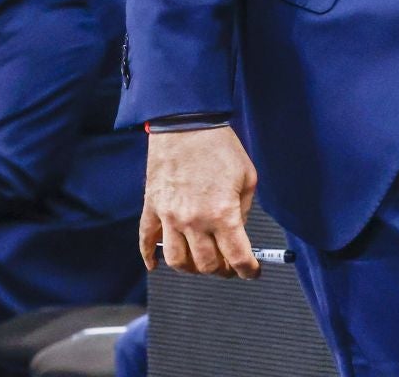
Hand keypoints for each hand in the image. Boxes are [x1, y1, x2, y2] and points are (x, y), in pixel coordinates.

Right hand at [141, 127, 259, 278]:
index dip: (248, 270)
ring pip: (177, 261)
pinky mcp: (151, 209)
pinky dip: (149, 257)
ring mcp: (169, 218)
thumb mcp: (248, 178)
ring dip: (191, 269)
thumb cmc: (220, 148)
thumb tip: (238, 231)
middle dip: (222, 270)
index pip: (237, 256)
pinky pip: (146, 241)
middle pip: (207, 264)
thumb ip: (244, 210)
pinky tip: (155, 265)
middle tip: (230, 267)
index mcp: (223, 214)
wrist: (186, 125)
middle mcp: (194, 221)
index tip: (253, 272)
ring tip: (202, 264)